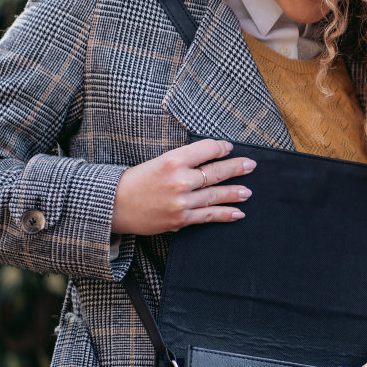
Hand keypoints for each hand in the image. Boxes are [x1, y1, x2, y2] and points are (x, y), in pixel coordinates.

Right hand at [109, 138, 256, 235]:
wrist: (114, 206)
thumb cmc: (135, 181)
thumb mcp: (158, 161)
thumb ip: (183, 160)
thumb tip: (210, 156)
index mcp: (173, 160)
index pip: (207, 149)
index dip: (221, 147)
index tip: (228, 148)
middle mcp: (180, 180)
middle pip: (216, 171)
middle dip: (237, 168)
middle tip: (251, 165)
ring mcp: (182, 201)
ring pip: (216, 195)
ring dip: (235, 192)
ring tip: (248, 191)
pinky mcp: (181, 219)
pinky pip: (209, 216)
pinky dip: (226, 214)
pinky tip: (238, 212)